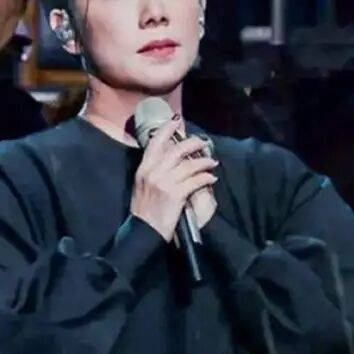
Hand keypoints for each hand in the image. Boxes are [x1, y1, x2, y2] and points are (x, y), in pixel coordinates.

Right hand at [130, 118, 218, 240]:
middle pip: (176, 150)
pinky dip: (206, 178)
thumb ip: (152, 170)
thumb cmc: (144, 210)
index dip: (167, 129)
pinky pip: (196, 180)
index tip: (177, 121)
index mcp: (143, 169)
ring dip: (204, 161)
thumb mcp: (141, 186)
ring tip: (212, 162)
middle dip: (192, 143)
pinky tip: (212, 178)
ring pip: (189, 164)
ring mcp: (164, 183)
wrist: (144, 231)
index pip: (155, 143)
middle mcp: (153, 172)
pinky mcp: (176, 194)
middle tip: (202, 143)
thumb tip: (168, 157)